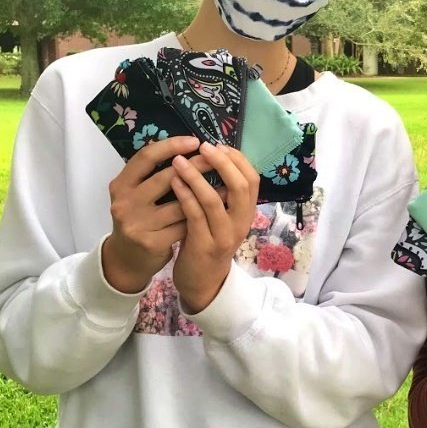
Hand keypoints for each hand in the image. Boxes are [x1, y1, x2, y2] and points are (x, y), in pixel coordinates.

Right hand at [103, 136, 206, 293]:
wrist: (126, 259)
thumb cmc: (140, 218)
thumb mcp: (136, 194)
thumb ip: (153, 174)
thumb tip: (187, 147)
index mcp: (121, 184)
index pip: (146, 157)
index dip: (171, 146)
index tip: (195, 141)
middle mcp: (125, 202)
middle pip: (166, 178)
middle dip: (196, 166)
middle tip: (217, 158)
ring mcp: (137, 224)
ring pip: (179, 205)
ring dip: (206, 194)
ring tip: (227, 184)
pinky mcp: (151, 243)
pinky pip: (184, 226)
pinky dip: (202, 217)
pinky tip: (218, 210)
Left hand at [169, 141, 259, 312]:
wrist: (202, 282)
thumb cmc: (207, 241)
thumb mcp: (222, 217)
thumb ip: (221, 193)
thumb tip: (213, 157)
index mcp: (246, 213)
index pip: (253, 179)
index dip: (237, 159)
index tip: (218, 145)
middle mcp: (241, 223)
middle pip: (241, 186)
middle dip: (222, 163)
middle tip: (203, 147)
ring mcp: (224, 236)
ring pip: (215, 200)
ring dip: (196, 177)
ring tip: (179, 161)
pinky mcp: (204, 246)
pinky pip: (195, 216)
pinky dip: (185, 196)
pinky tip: (174, 183)